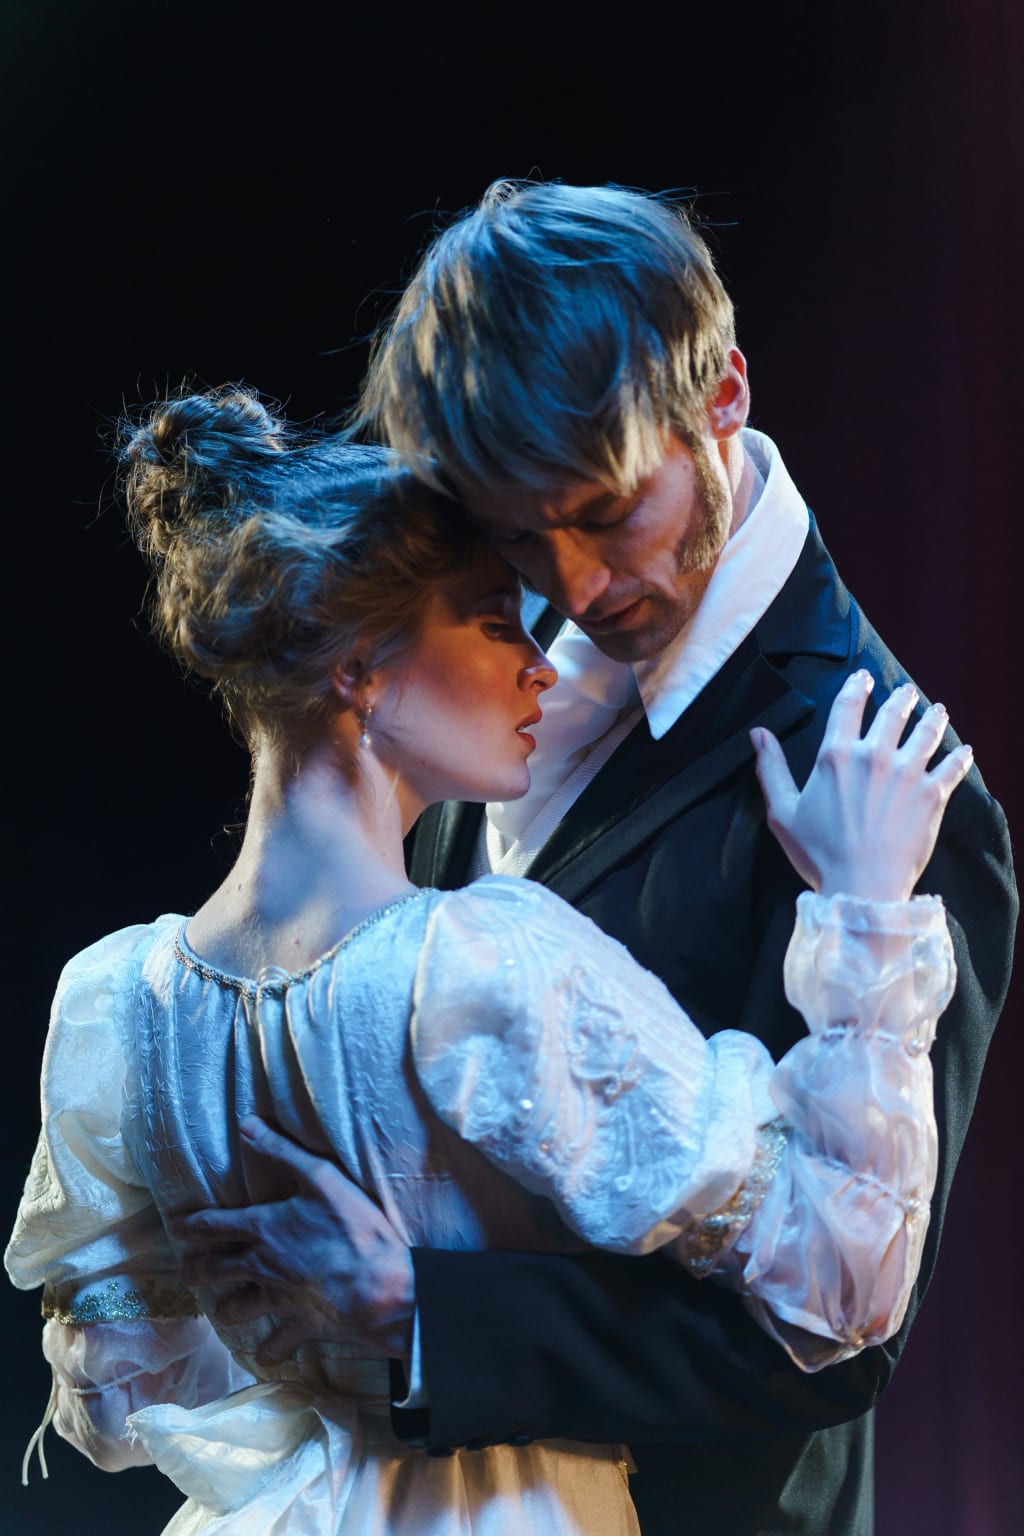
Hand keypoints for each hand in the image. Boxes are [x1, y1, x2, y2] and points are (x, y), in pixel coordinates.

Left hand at [168, 1116, 414, 1367]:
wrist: (383, 1287)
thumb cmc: (355, 1228)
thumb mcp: (323, 1177)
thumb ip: (283, 1151)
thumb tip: (247, 1125)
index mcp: (265, 1229)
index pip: (214, 1226)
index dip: (190, 1226)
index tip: (175, 1228)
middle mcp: (262, 1267)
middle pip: (215, 1271)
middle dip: (197, 1270)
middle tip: (188, 1270)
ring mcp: (279, 1301)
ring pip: (238, 1310)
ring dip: (228, 1309)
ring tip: (223, 1309)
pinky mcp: (300, 1327)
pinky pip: (275, 1345)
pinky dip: (269, 1350)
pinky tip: (267, 1353)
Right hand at [751, 670, 973, 900]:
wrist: (862, 886)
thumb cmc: (818, 853)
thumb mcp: (782, 812)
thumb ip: (771, 769)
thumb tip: (758, 733)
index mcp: (836, 756)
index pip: (847, 707)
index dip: (856, 687)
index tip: (863, 677)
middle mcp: (874, 756)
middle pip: (892, 713)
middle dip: (901, 698)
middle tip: (907, 692)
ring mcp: (907, 773)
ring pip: (926, 733)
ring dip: (933, 718)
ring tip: (938, 711)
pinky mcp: (932, 795)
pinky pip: (952, 768)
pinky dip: (961, 757)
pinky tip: (965, 751)